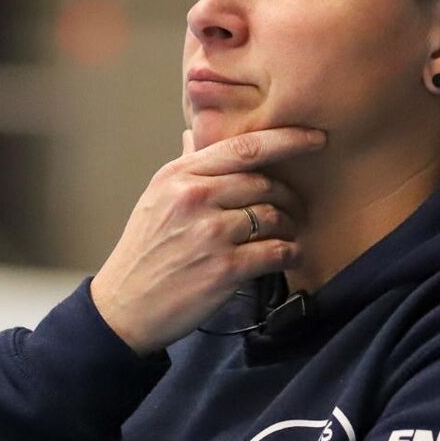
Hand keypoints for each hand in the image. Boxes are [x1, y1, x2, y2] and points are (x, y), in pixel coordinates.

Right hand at [90, 125, 326, 355]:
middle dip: (287, 196)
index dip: (287, 139)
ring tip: (287, 235)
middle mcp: (195, 198)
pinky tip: (288, 257)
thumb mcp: (155, 199)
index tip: (315, 138)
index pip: (244, 147)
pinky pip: (276, 252)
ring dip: (289, 227)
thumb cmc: (143, 252)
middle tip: (294, 209)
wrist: (124, 306)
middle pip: (264, 183)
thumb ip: (183, 167)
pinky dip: (290, 253)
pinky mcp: (225, 269)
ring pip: (273, 217)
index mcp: (179, 176)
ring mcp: (210, 234)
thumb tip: (192, 133)